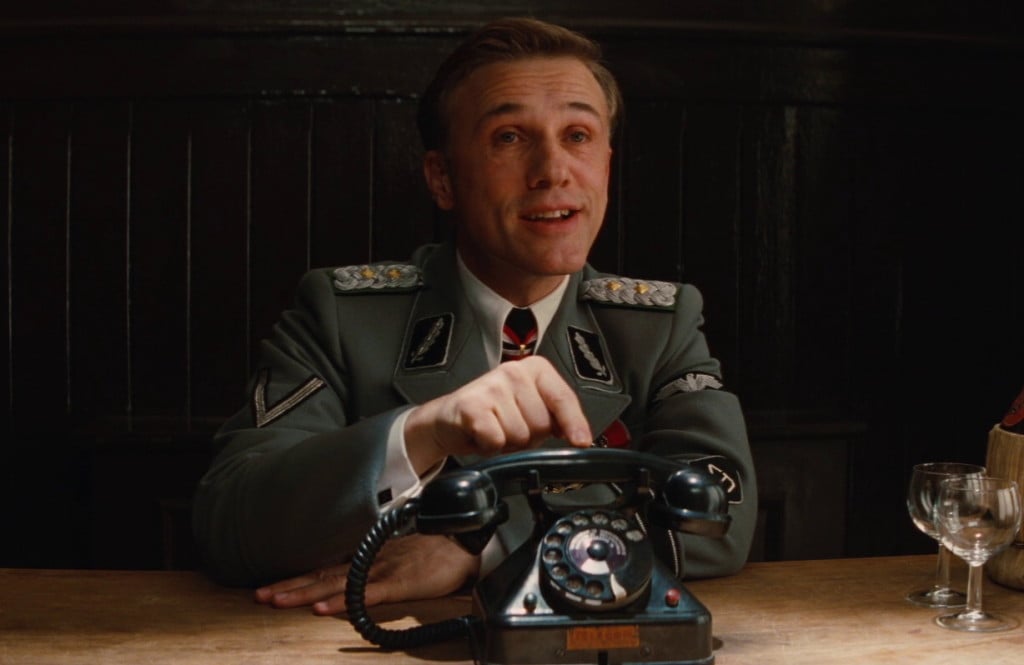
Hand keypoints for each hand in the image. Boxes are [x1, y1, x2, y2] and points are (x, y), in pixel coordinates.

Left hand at [253, 534, 478, 614]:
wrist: (467, 546)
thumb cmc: (437, 554)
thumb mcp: (401, 561)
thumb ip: (377, 570)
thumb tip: (354, 583)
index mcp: (368, 558)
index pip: (325, 569)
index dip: (297, 579)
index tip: (270, 589)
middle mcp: (369, 562)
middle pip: (322, 576)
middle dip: (289, 587)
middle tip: (259, 596)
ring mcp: (382, 571)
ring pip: (336, 584)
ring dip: (304, 593)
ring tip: (277, 601)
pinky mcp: (399, 583)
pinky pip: (365, 594)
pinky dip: (342, 601)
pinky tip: (322, 608)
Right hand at [404, 355, 591, 473]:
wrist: (449, 421)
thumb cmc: (492, 416)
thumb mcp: (531, 411)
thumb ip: (556, 418)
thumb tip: (579, 437)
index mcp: (535, 369)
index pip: (563, 398)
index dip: (574, 423)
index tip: (581, 441)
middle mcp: (514, 371)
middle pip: (542, 424)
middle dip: (530, 437)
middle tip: (510, 428)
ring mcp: (492, 385)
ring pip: (521, 435)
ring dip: (508, 443)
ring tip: (494, 430)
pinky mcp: (472, 404)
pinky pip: (497, 440)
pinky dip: (489, 447)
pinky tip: (481, 435)